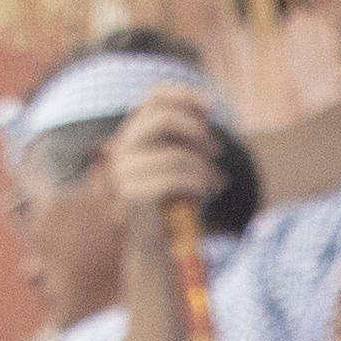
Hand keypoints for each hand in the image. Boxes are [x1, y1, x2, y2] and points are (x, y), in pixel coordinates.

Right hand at [107, 85, 229, 226]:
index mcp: (134, 135)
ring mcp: (124, 172)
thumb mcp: (182, 162)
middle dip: (197, 131)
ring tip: (217, 183)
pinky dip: (200, 184)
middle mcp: (123, 149)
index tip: (211, 107)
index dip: (183, 95)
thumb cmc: (174, 201)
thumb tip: (206, 108)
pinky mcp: (132, 194)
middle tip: (217, 151)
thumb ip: (187, 136)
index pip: (153, 98)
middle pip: (163, 118)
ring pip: (176, 154)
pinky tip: (209, 193)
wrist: (156, 245)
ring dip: (206, 169)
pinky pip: (176, 179)